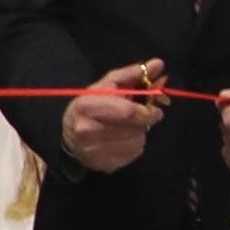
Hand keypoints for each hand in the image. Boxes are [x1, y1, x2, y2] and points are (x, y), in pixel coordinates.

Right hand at [60, 59, 168, 173]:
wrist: (71, 138)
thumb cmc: (92, 107)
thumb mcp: (107, 85)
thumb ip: (132, 74)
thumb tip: (157, 64)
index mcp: (86, 106)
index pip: (128, 112)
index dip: (146, 110)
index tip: (154, 108)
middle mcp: (87, 130)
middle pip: (135, 127)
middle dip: (144, 120)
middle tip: (144, 116)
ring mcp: (94, 151)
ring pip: (137, 141)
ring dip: (139, 132)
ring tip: (127, 127)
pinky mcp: (105, 165)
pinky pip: (134, 154)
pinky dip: (134, 145)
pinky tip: (123, 140)